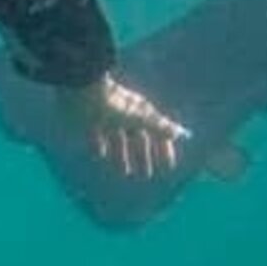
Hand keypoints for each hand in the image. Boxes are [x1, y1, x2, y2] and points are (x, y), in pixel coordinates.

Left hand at [61, 75, 188, 178]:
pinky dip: (100, 146)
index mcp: (141, 114)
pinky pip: (97, 137)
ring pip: (119, 141)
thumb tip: (182, 133)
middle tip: (146, 175)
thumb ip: (160, 126)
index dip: (163, 149)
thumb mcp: (140, 117)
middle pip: (138, 140)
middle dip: (143, 157)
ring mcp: (108, 119)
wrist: (85, 90)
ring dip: (123, 156)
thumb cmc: (115, 103)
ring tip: (125, 173)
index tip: (168, 167)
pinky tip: (102, 157)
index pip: (158, 134)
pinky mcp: (90, 121)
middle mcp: (126, 117)